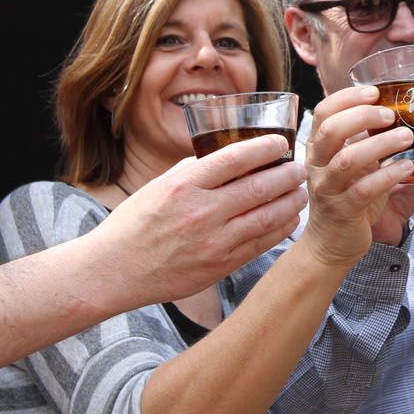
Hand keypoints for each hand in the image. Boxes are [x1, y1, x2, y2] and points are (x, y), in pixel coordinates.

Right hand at [106, 135, 307, 304]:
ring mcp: (212, 241)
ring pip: (266, 216)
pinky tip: (289, 218)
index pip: (234, 158)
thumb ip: (193, 171)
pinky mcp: (219, 265)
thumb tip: (225, 158)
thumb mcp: (158, 186)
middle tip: (299, 167)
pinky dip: (280, 229)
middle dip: (287, 174)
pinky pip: (260, 244)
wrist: (113, 271)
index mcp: (183, 185)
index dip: (265, 147)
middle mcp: (200, 212)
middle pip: (258, 187)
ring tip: (300, 191)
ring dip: (290, 202)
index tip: (281, 142)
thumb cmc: (133, 224)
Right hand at [300, 85, 413, 265]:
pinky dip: (387, 176)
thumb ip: (377, 144)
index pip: (322, 112)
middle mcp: (318, 166)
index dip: (346, 98)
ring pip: (348, 160)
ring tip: (406, 137)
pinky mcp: (342, 211)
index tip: (373, 92)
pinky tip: (407, 168)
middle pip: (331, 130)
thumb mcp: (359, 167)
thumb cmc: (348, 199)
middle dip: (362, 116)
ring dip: (380, 144)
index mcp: (319, 149)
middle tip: (391, 115)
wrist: (330, 246)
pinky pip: (364, 190)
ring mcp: (328, 189)